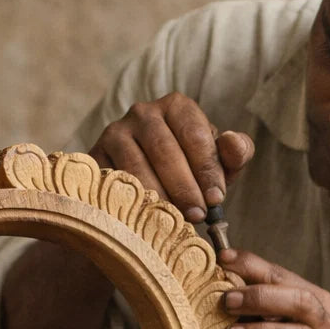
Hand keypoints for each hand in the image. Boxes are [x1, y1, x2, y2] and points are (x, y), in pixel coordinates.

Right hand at [89, 92, 253, 221]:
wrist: (142, 187)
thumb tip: (234, 144)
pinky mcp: (94, 157)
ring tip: (173, 221)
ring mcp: (114, 133)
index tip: (215, 199)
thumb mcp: (216, 165)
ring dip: (157, 197)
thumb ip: (235, 155)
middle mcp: (143, 112)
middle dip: (183, 186)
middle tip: (196, 216)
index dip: (206, 169)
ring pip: (136, 166)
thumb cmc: (188, 173)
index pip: (195, 134)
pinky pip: (112, 180)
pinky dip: (129, 201)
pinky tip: (144, 220)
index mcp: (177, 107)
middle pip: (164, 149)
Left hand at [219, 248, 329, 328]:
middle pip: (298, 301)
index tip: (222, 259)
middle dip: (260, 297)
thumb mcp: (296, 321)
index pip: (282, 277)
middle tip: (226, 301)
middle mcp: (324, 327)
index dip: (253, 265)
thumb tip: (220, 280)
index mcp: (314, 303)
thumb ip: (268, 304)